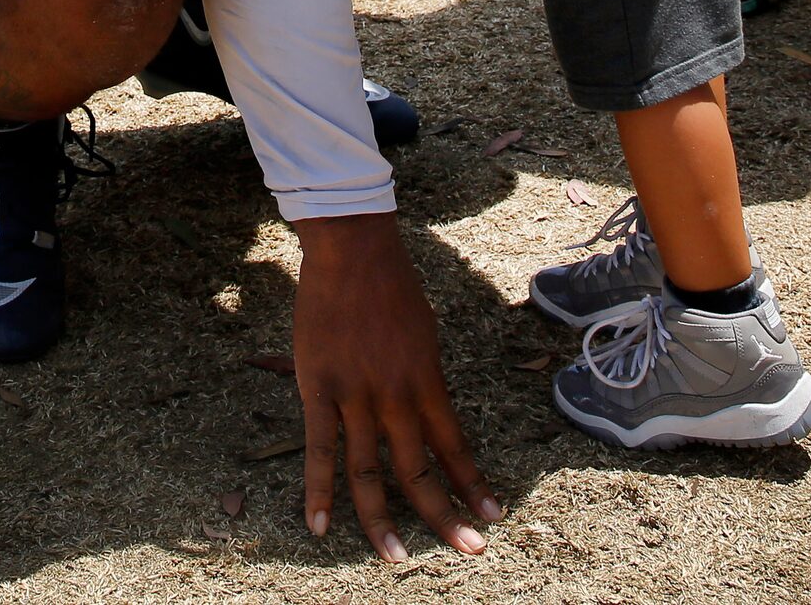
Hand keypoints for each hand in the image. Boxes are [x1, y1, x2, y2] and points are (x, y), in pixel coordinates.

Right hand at [293, 213, 499, 562]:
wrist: (352, 251)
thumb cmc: (392, 284)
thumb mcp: (423, 334)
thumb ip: (424, 378)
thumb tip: (429, 413)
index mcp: (427, 380)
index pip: (455, 446)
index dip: (473, 484)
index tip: (491, 516)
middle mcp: (396, 396)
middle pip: (420, 469)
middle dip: (444, 515)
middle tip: (468, 551)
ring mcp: (355, 396)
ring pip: (371, 471)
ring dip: (384, 519)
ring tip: (395, 558)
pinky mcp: (319, 389)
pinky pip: (319, 449)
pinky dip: (320, 491)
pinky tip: (322, 526)